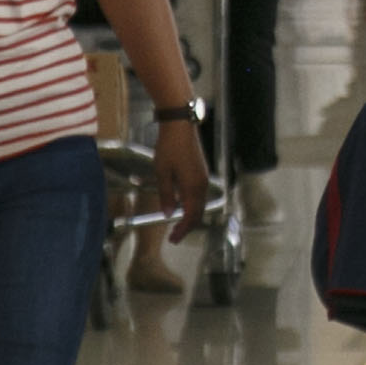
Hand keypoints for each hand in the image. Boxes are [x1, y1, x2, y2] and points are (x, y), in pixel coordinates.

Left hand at [143, 118, 209, 238]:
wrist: (180, 125)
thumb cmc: (169, 147)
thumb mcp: (162, 173)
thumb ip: (166, 195)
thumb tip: (168, 214)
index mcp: (193, 187)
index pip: (191, 216)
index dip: (182, 230)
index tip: (172, 239)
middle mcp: (202, 185)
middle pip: (198, 213)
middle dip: (187, 226)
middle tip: (174, 236)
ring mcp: (203, 177)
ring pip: (200, 204)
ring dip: (190, 216)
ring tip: (177, 223)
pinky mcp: (201, 171)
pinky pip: (199, 194)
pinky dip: (191, 204)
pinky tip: (181, 204)